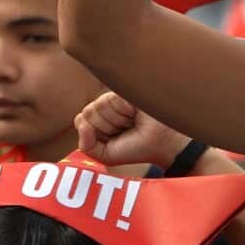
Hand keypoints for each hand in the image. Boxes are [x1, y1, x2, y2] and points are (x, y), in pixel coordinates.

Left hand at [75, 92, 189, 167]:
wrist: (164, 142)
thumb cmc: (138, 149)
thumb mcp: (106, 155)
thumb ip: (86, 145)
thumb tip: (80, 123)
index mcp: (99, 119)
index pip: (80, 121)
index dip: (96, 134)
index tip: (114, 139)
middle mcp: (105, 105)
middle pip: (87, 114)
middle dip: (105, 128)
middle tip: (125, 130)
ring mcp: (115, 96)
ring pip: (96, 106)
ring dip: (115, 120)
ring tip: (132, 122)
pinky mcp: (124, 88)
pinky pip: (109, 100)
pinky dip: (122, 112)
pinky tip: (134, 113)